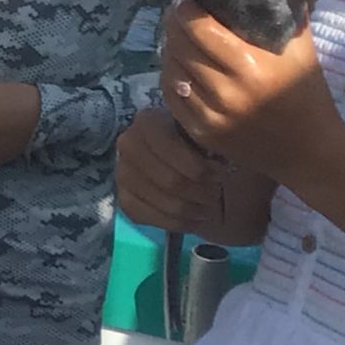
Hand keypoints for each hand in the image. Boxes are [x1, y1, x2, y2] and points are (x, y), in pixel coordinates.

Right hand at [115, 107, 228, 232]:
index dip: (200, 167)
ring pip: (165, 203)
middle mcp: (128, 144)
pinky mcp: (124, 199)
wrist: (187, 163)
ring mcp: (123, 173)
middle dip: (201, 192)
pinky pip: (152, 218)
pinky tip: (194, 218)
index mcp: (147, 121)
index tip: (222, 173)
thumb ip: (211, 140)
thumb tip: (221, 159)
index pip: (170, 149)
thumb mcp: (209, 134)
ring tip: (210, 206)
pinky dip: (178, 222)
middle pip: (170, 181)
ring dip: (194, 209)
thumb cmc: (201, 145)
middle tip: (217, 192)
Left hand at [160, 3, 344, 184]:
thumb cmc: (308, 92)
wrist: (309, 150)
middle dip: (174, 27)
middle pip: (179, 48)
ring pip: (171, 71)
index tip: (185, 0)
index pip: (199, 29)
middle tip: (177, 16)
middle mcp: (226, 91)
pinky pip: (171, 98)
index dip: (185, 10)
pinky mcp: (202, 133)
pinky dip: (171, 78)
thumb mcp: (301, 46)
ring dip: (169, 51)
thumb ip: (284, 6)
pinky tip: (180, 68)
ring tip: (178, 40)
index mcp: (250, 65)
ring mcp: (211, 115)